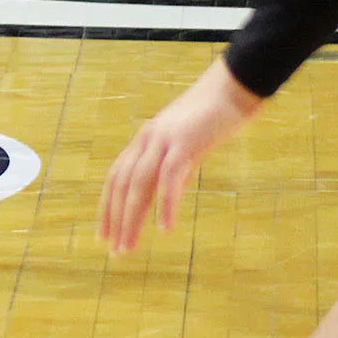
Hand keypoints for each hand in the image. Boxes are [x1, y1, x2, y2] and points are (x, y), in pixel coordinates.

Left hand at [100, 58, 263, 253]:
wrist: (234, 86)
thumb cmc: (213, 116)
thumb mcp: (188, 145)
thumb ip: (176, 167)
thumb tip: (170, 193)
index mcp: (144, 141)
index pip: (115, 178)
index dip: (107, 207)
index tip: (104, 235)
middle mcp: (146, 140)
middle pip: (121, 185)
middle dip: (115, 219)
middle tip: (114, 251)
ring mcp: (163, 140)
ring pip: (138, 184)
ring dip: (132, 218)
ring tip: (129, 247)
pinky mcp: (186, 142)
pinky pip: (170, 177)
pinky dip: (166, 204)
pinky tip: (165, 229)